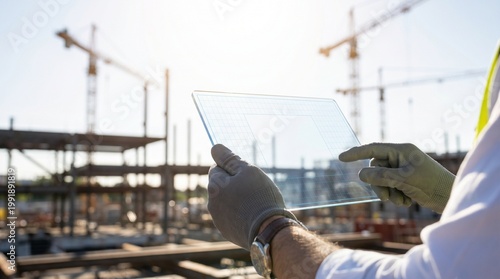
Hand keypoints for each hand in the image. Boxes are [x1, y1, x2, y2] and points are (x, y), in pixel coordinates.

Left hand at [207, 144, 297, 249]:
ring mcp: (218, 219)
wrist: (269, 232)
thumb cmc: (260, 197)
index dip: (232, 168)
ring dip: (236, 199)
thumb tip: (215, 147)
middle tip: (254, 188)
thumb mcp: (248, 171)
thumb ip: (230, 159)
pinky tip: (254, 215)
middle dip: (233, 183)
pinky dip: (240, 213)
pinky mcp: (227, 231)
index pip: (217, 167)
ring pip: (226, 201)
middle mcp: (211, 203)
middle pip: (221, 185)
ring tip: (255, 203)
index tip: (246, 174)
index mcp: (214, 186)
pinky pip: (232, 216)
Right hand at [339, 143, 454, 212]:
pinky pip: (389, 186)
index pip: (373, 149)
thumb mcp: (404, 180)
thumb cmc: (432, 184)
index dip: (356, 153)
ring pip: (381, 180)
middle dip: (379, 184)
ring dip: (387, 192)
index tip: (341, 158)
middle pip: (375, 168)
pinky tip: (407, 201)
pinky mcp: (405, 181)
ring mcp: (403, 169)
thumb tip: (361, 173)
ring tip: (400, 201)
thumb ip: (381, 176)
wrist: (451, 197)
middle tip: (387, 197)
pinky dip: (394, 196)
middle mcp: (401, 157)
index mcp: (401, 150)